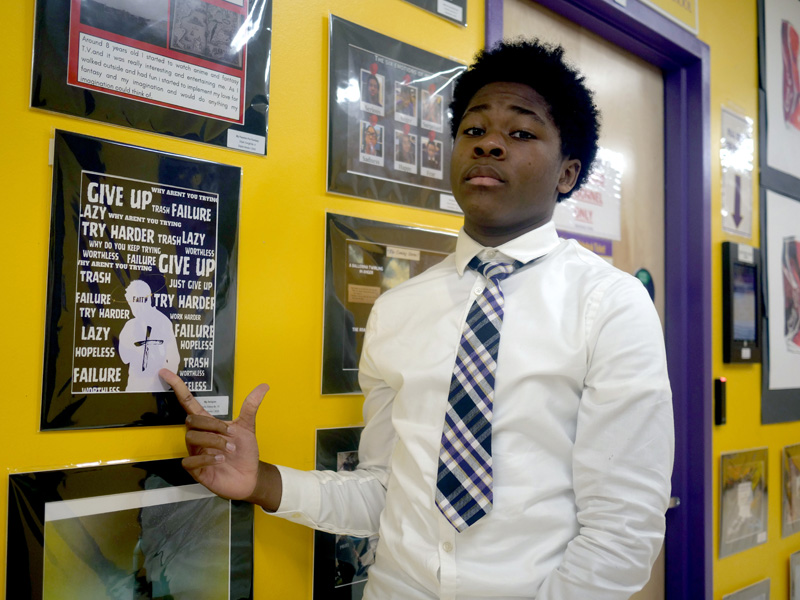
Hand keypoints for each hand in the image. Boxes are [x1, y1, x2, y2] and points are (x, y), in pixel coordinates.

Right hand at [159, 368, 267, 500]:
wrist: (250, 476)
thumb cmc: (244, 452)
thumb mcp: (247, 427)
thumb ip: (251, 406)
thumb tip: (264, 385)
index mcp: (208, 424)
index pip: (188, 402)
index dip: (177, 387)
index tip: (165, 371)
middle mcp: (198, 436)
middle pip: (191, 421)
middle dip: (213, 426)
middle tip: (231, 435)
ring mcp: (195, 452)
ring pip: (191, 438)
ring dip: (214, 442)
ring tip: (230, 450)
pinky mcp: (195, 469)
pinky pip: (190, 460)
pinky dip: (208, 458)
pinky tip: (221, 461)